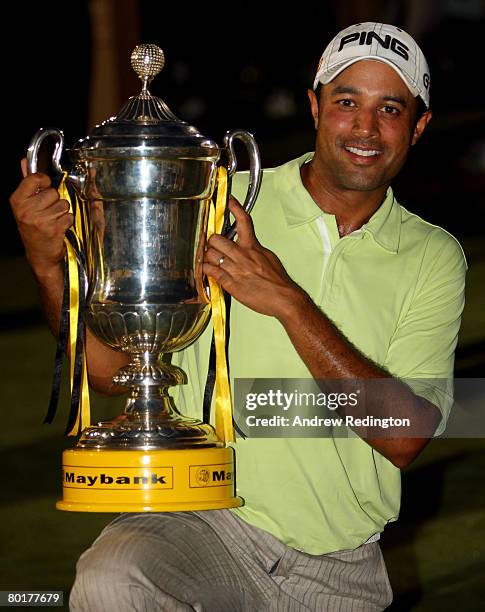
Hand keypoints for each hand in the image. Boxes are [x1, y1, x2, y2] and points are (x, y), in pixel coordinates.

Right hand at [9, 159, 72, 278]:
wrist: (40, 256)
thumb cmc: (33, 229)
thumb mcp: (25, 205)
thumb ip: (27, 182)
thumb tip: (25, 161)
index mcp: (17, 200)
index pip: (35, 178)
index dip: (44, 181)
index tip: (45, 186)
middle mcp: (26, 210)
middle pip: (53, 192)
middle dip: (55, 200)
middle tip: (48, 211)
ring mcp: (39, 221)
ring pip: (63, 204)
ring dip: (62, 212)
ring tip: (53, 220)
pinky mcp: (53, 230)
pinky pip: (69, 216)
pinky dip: (67, 221)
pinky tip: (59, 228)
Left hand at [203, 197, 303, 318]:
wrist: (284, 298)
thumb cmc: (278, 281)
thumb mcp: (268, 257)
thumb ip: (254, 249)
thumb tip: (247, 244)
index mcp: (253, 247)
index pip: (243, 221)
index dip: (234, 208)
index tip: (229, 200)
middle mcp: (243, 255)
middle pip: (216, 239)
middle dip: (211, 242)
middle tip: (211, 245)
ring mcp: (235, 269)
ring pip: (210, 255)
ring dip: (206, 256)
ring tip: (208, 259)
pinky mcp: (231, 283)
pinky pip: (211, 271)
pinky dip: (205, 269)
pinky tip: (205, 269)